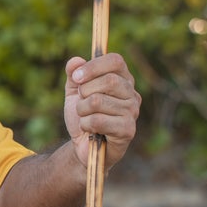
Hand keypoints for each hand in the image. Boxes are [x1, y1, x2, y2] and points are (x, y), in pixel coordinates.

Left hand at [64, 53, 139, 168]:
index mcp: (122, 79)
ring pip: (98, 101)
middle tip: (81, 102)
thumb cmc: (83, 115)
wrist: (82, 145)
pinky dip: (86, 124)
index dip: (93, 66)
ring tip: (85, 117)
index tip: (76, 77)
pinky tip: (89, 129)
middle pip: (108, 80)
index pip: (116, 61)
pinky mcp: (128, 130)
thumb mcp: (74, 92)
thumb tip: (75, 61)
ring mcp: (132, 112)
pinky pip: (98, 121)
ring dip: (82, 110)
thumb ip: (73, 74)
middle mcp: (132, 94)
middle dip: (85, 91)